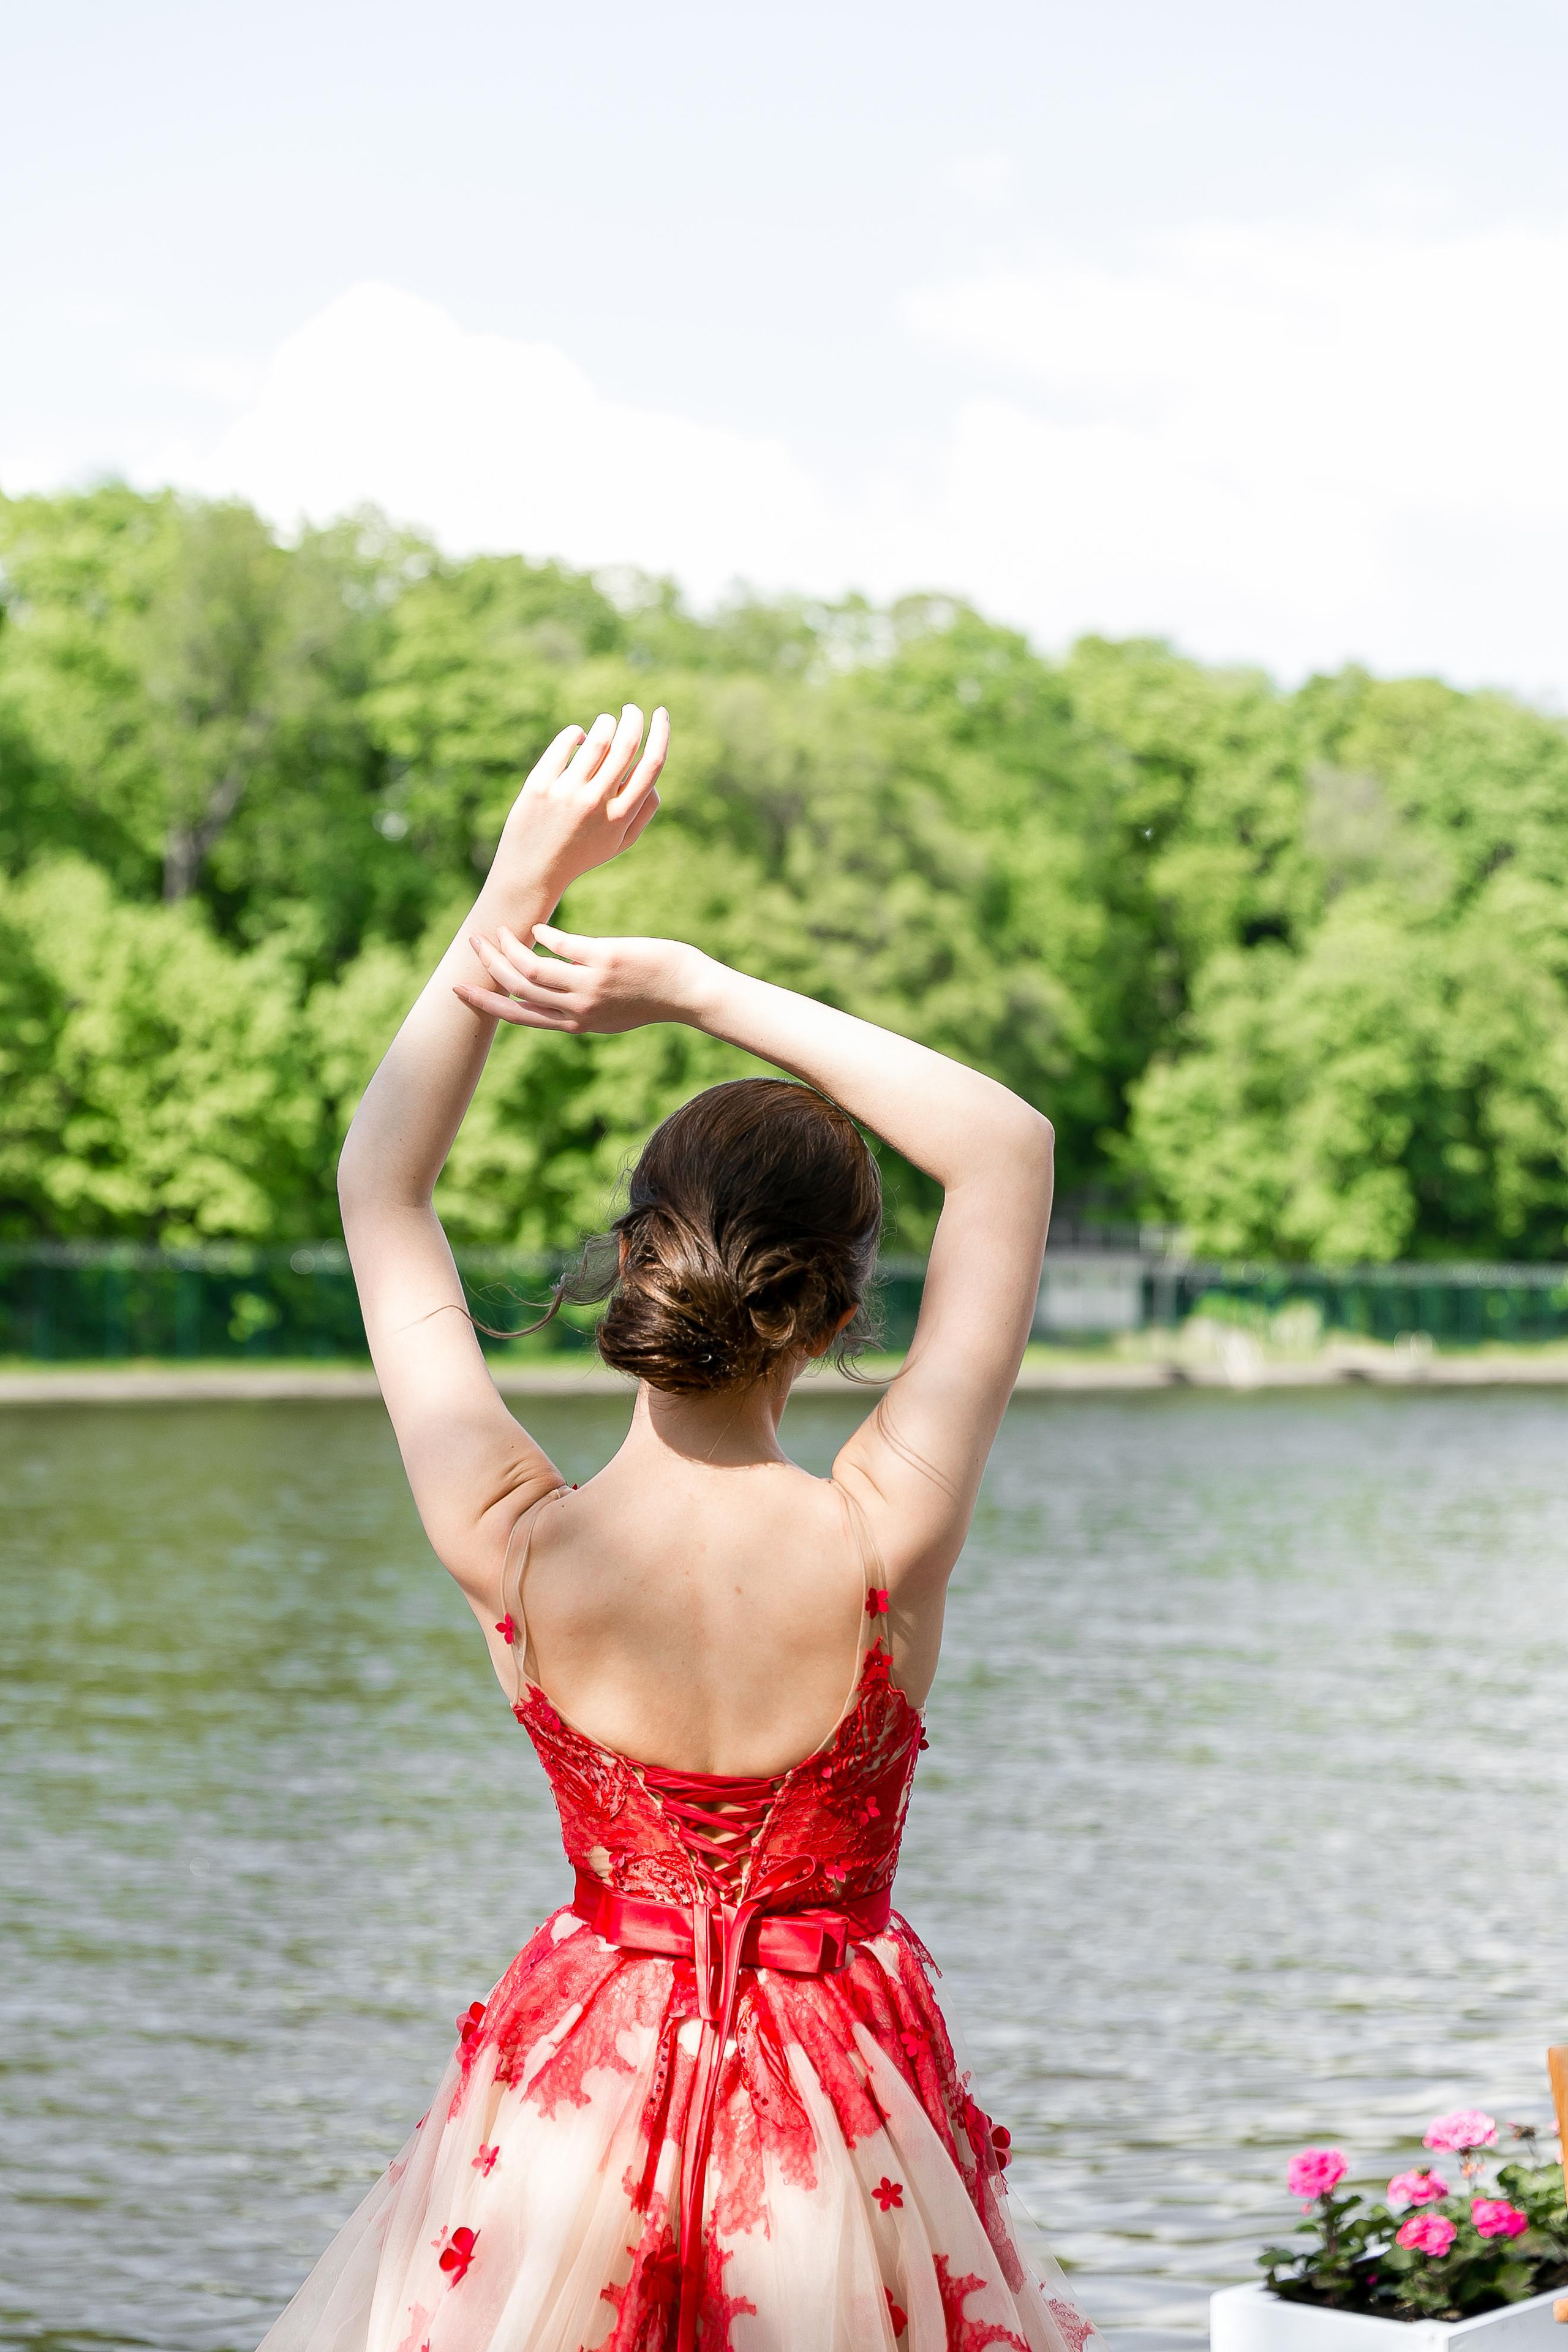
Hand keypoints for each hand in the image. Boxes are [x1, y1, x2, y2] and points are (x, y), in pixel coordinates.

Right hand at [453, 926, 704, 1034]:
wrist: (689, 991)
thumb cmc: (650, 998)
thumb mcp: (608, 1014)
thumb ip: (577, 1007)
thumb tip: (550, 994)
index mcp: (576, 1024)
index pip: (520, 1016)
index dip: (486, 1004)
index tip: (461, 991)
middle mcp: (578, 1009)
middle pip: (518, 987)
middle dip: (490, 966)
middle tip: (474, 943)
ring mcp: (590, 985)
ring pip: (532, 966)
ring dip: (510, 945)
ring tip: (501, 929)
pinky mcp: (603, 960)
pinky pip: (561, 943)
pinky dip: (545, 932)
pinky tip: (539, 925)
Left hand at [488, 705, 667, 901]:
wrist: (533, 872)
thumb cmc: (582, 853)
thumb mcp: (620, 841)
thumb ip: (644, 811)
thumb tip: (653, 776)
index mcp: (621, 816)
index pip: (651, 764)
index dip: (661, 732)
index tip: (661, 713)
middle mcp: (596, 802)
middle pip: (626, 745)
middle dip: (634, 718)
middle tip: (631, 709)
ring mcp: (567, 793)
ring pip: (596, 739)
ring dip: (606, 723)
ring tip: (607, 722)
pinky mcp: (540, 785)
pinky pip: (564, 744)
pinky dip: (575, 733)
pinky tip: (578, 737)